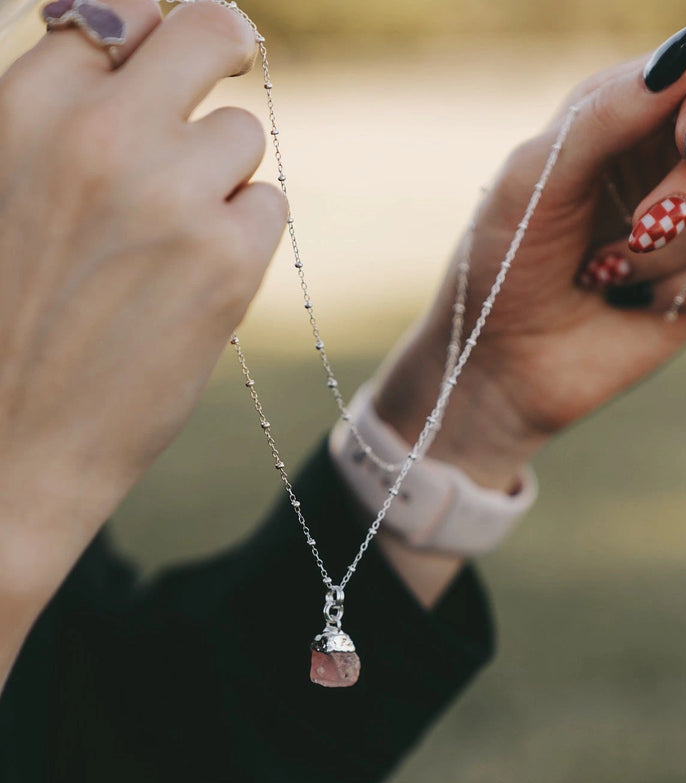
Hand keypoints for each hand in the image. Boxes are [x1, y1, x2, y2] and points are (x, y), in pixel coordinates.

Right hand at [0, 0, 284, 603]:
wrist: (11, 446)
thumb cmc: (1, 323)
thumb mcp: (0, 194)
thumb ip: (53, 122)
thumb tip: (128, 48)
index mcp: (25, 110)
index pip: (119, 14)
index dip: (148, 34)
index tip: (160, 58)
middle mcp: (102, 136)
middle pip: (205, 31)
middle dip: (218, 47)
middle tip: (228, 61)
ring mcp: (171, 197)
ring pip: (242, 134)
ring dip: (221, 175)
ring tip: (170, 239)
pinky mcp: (227, 262)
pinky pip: (269, 206)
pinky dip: (244, 235)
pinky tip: (196, 281)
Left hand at [375, 27, 685, 492]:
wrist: (500, 363)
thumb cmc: (503, 263)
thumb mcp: (533, 180)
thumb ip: (603, 116)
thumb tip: (683, 53)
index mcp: (632, 112)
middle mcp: (674, 159)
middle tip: (647, 226)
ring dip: (675, 249)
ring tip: (610, 272)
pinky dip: (685, 290)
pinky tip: (635, 302)